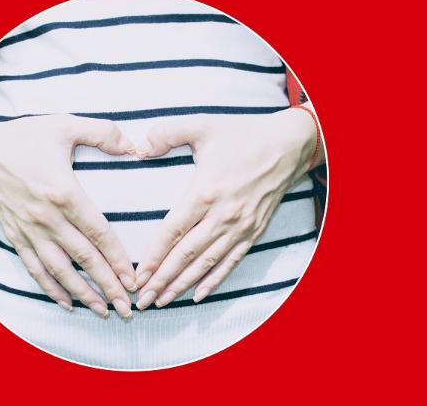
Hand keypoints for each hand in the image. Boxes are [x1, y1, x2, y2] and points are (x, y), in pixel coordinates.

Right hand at [0, 115, 136, 317]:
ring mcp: (30, 231)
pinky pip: (35, 268)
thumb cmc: (24, 139)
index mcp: (64, 193)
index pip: (98, 233)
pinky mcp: (17, 237)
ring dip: (83, 294)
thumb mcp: (64, 125)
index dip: (117, 258)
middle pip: (84, 259)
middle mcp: (48, 219)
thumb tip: (133, 145)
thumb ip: (102, 132)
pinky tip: (66, 303)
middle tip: (127, 308)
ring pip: (60, 270)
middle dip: (107, 286)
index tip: (134, 278)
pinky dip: (51, 288)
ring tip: (103, 311)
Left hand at [133, 108, 318, 308]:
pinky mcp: (254, 232)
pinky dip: (214, 280)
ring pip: (206, 263)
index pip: (172, 232)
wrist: (288, 145)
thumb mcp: (202, 125)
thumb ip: (166, 133)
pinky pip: (231, 262)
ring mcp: (240, 227)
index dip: (153, 257)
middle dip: (162, 279)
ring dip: (183, 285)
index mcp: (205, 192)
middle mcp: (222, 216)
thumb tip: (138, 148)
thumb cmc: (242, 135)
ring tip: (162, 301)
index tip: (138, 275)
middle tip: (143, 299)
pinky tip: (199, 295)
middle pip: (186, 255)